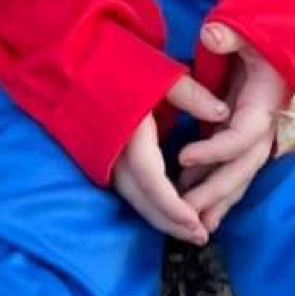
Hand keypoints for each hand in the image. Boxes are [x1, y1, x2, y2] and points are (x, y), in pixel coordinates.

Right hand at [112, 67, 226, 243]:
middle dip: (170, 222)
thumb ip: (191, 95)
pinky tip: (167, 206)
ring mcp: (101, 155)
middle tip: (199, 237)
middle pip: (140, 198)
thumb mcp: (157, 72)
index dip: (173, 207)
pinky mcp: (99, 155)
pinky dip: (148, 201)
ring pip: (132, 197)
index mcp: (127, 132)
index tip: (196, 224)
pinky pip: (126, 187)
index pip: (151, 180)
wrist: (71, 58)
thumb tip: (223, 113)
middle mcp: (111, 150)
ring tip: (189, 228)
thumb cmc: (115, 60)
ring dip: (159, 215)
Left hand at [177, 21, 286, 230]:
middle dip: (215, 192)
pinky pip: (234, 168)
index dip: (214, 149)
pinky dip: (216, 187)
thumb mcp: (251, 31)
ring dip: (216, 199)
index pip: (241, 136)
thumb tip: (213, 36)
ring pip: (240, 175)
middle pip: (242, 167)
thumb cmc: (265, 38)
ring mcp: (259, 136)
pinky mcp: (248, 137)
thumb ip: (231, 35)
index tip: (182, 156)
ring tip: (190, 223)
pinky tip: (193, 201)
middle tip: (185, 212)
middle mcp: (266, 127)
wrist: (286, 44)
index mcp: (265, 104)